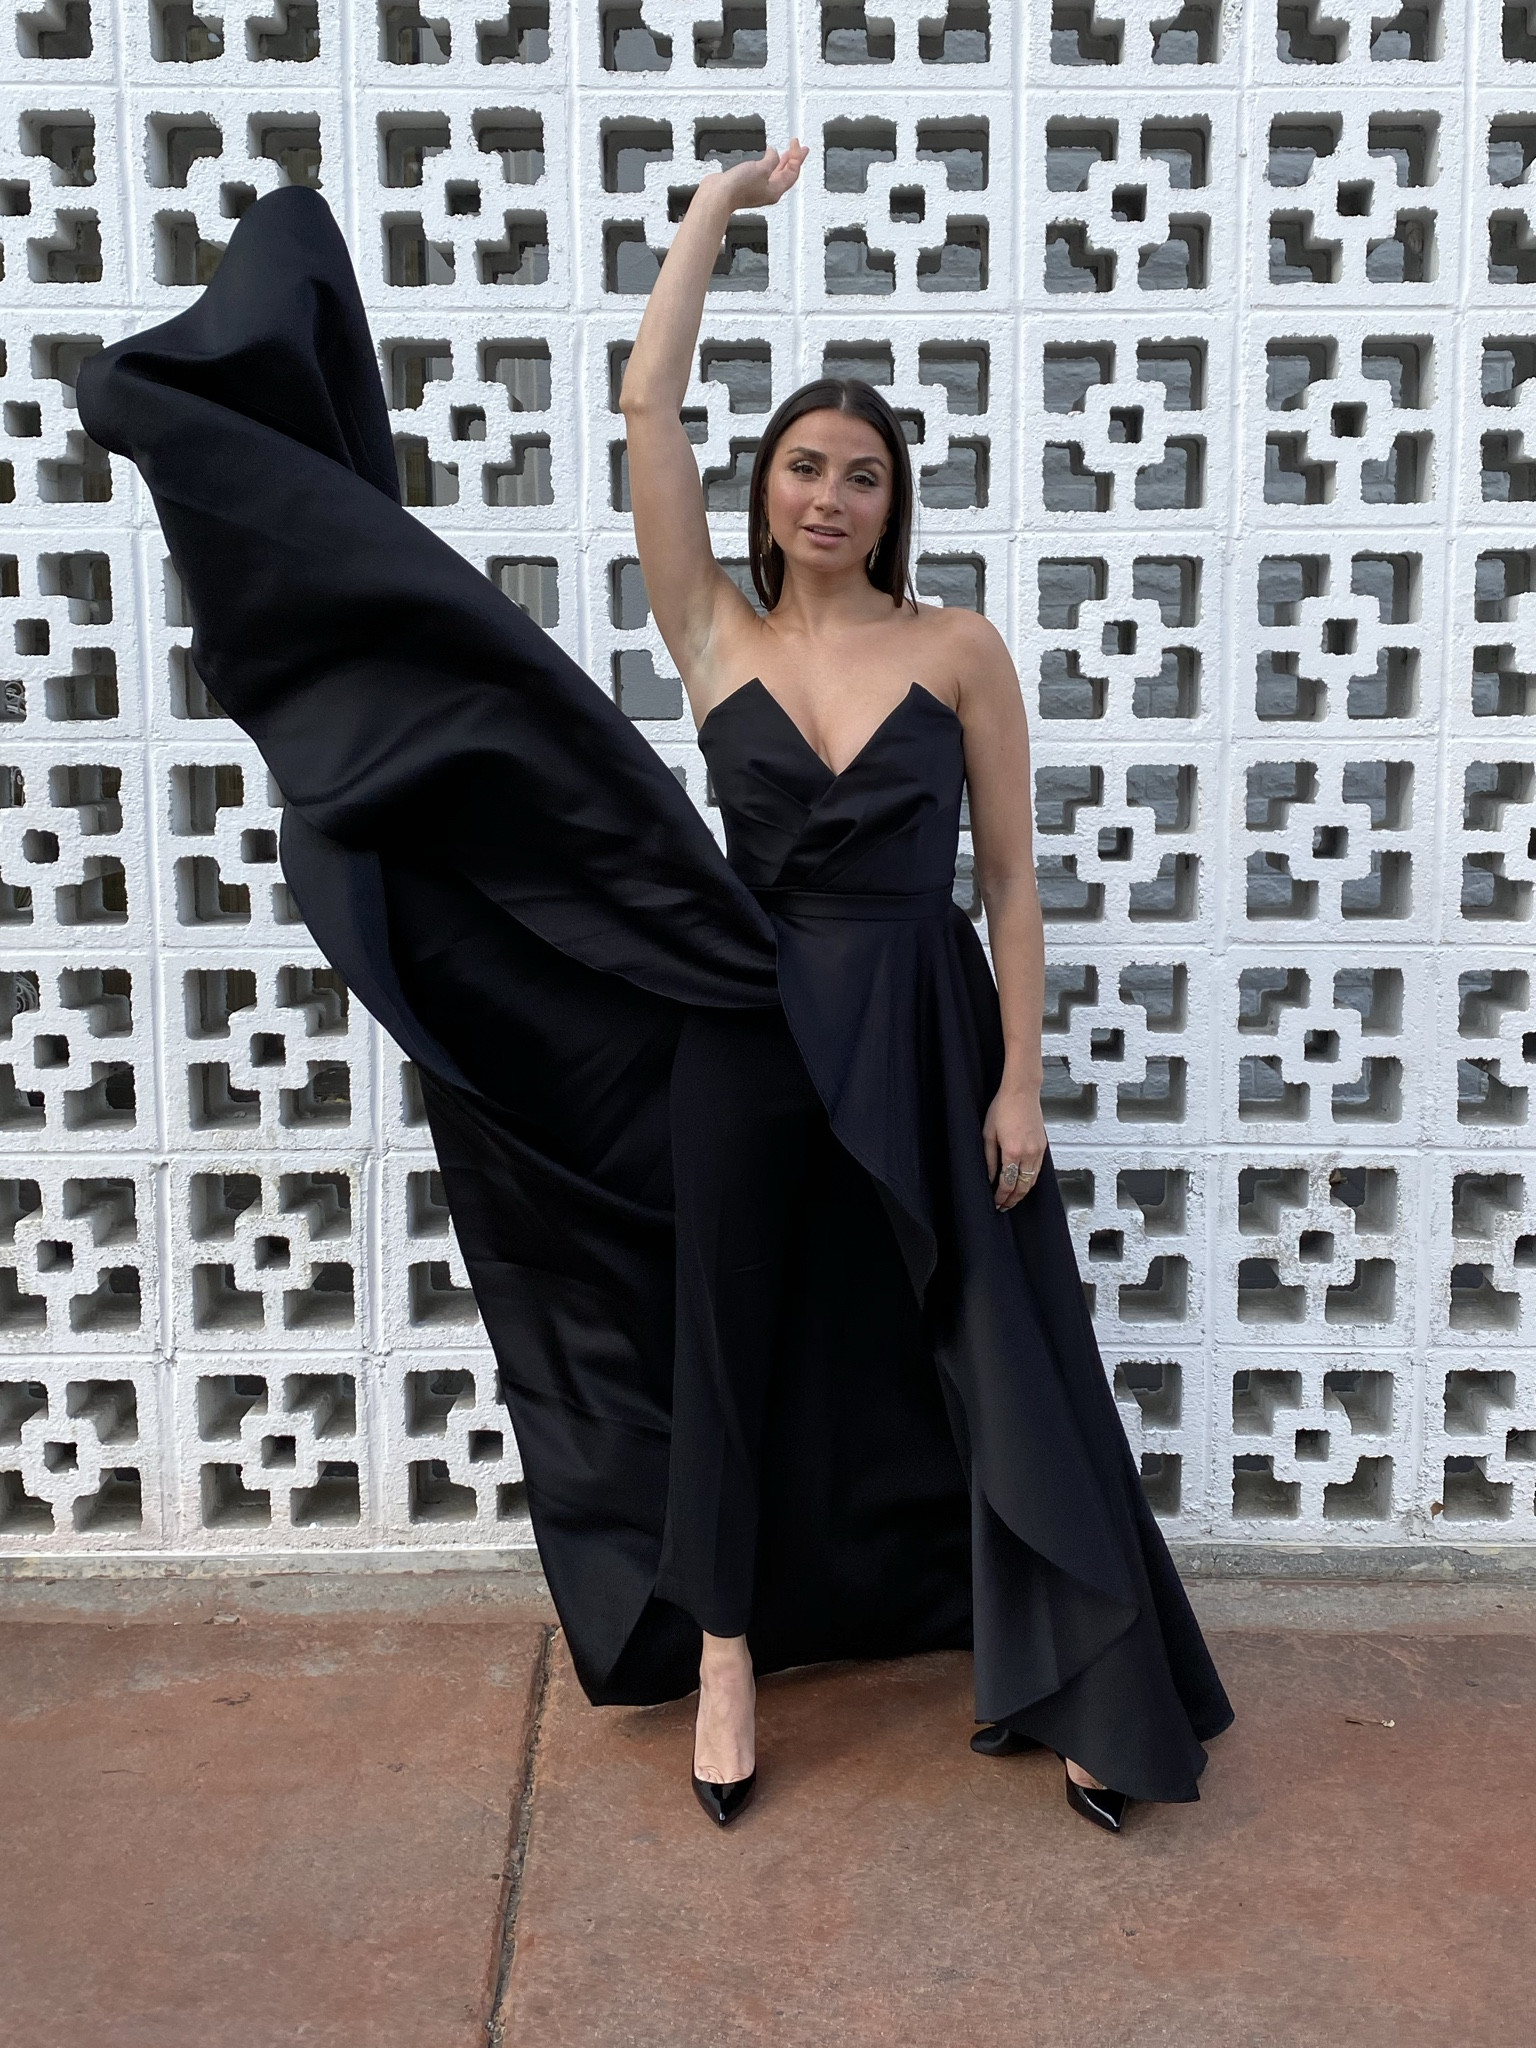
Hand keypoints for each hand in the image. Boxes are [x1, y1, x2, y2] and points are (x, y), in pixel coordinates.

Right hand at [705, 141, 807, 213]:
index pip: (792, 172)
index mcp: (775, 190)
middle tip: (800, 148)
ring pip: (775, 173)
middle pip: (786, 174)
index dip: (797, 156)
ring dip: (782, 161)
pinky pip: (764, 172)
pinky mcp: (747, 184)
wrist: (718, 195)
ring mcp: (758, 188)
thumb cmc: (738, 188)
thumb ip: (771, 159)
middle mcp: (768, 191)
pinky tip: (766, 157)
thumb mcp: (762, 168)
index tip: (797, 143)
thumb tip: (773, 153)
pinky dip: (768, 163)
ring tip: (787, 153)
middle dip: (793, 159)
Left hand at [982, 1081, 1046, 1211]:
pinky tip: (1023, 1182)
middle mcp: (1029, 1153)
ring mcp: (1038, 1150)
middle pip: (1022, 1186)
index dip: (1001, 1196)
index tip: (996, 1202)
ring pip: (1032, 1180)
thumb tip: (989, 1177)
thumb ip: (989, 1159)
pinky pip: (1038, 1170)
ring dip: (1023, 1192)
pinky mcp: (1043, 1146)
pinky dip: (1030, 1180)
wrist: (1022, 1092)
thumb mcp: (988, 1134)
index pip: (1007, 1183)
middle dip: (1013, 1199)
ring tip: (1012, 1198)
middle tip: (1004, 1206)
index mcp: (1013, 1151)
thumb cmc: (1002, 1108)